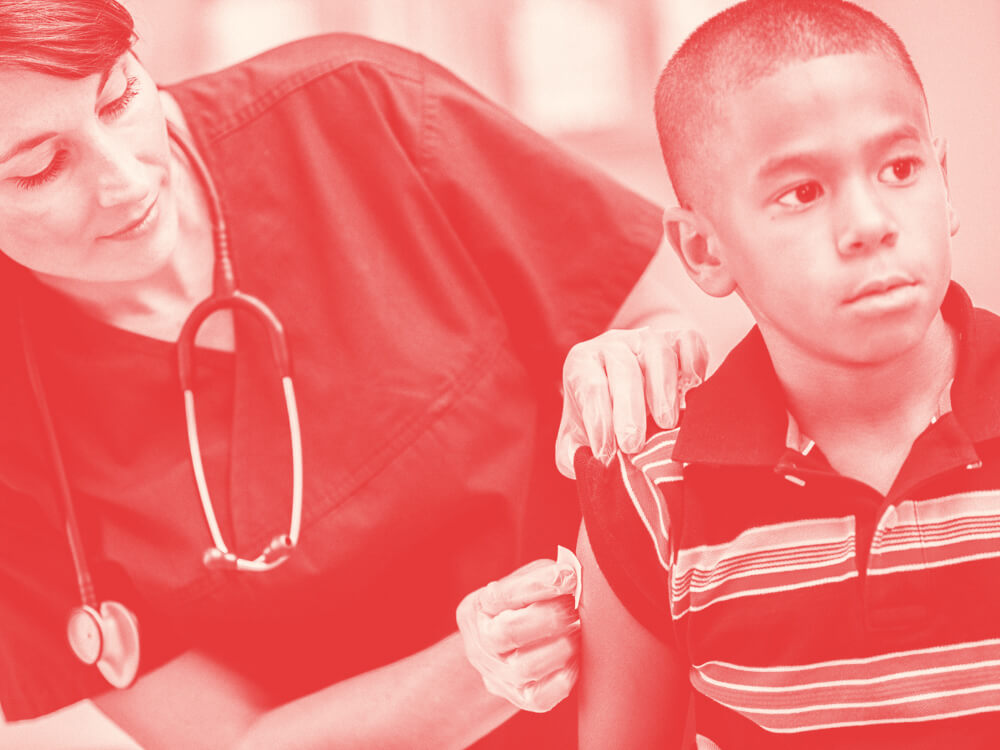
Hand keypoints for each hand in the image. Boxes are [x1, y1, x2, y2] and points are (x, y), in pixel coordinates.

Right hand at [456, 559, 579, 712]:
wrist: (503, 651)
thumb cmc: (520, 608)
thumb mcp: (521, 583)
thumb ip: (541, 577)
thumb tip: (571, 578)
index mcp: (480, 607)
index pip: (503, 595)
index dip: (539, 584)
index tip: (569, 577)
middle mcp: (481, 644)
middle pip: (509, 632)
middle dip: (551, 617)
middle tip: (575, 607)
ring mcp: (497, 675)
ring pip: (527, 667)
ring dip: (562, 645)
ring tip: (577, 630)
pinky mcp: (519, 698)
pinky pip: (543, 697)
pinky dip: (566, 675)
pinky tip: (575, 658)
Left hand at [556, 327, 707, 477]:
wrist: (627, 394)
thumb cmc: (602, 419)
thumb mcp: (577, 437)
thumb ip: (575, 454)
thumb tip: (592, 467)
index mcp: (582, 364)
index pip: (589, 387)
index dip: (598, 422)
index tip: (606, 454)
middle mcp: (612, 345)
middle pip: (623, 369)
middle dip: (629, 410)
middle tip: (633, 445)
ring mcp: (646, 339)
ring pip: (656, 352)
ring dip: (663, 389)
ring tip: (666, 424)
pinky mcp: (677, 338)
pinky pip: (688, 340)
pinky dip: (693, 362)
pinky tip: (694, 388)